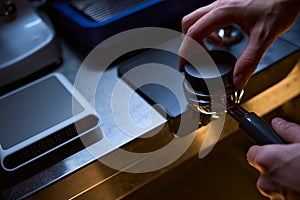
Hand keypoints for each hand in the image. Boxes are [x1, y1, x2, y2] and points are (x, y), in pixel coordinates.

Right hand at [178, 0, 299, 88]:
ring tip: (206, 52)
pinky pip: (209, 18)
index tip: (184, 66)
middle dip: (187, 44)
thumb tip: (238, 80)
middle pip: (189, 24)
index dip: (185, 52)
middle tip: (191, 60)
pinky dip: (208, 32)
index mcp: (221, 13)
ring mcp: (222, 5)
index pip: (193, 34)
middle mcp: (218, 7)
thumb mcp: (264, 36)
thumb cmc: (279, 3)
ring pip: (197, 20)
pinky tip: (219, 40)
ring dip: (197, 37)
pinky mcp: (228, 6)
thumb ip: (249, 60)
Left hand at [247, 118, 299, 198]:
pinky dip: (292, 189)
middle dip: (276, 165)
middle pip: (263, 170)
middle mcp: (267, 182)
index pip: (252, 152)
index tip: (271, 146)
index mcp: (268, 161)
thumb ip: (289, 131)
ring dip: (285, 179)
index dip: (263, 148)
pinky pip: (284, 195)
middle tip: (294, 160)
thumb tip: (278, 124)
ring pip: (275, 184)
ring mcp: (278, 198)